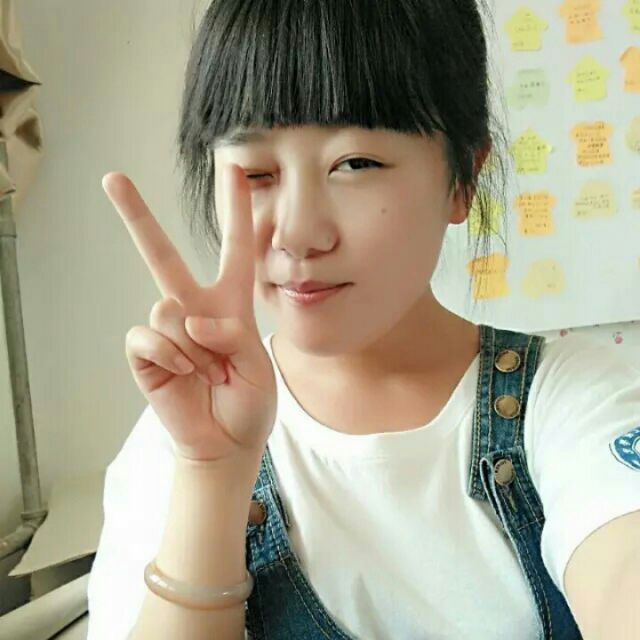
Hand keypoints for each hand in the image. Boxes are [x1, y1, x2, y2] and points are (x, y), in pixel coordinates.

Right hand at [102, 165, 276, 462]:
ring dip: (192, 347)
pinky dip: (170, 358)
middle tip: (112, 178)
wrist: (226, 443)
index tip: (232, 169)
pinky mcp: (146, 354)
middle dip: (137, 217)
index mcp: (230, 305)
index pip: (235, 248)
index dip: (236, 209)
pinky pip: (149, 337)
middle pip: (161, 255)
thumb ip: (231, 335)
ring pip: (165, 308)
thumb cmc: (248, 404)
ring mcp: (167, 330)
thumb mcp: (258, 366)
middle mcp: (194, 309)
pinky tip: (183, 374)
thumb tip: (188, 317)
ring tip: (207, 373)